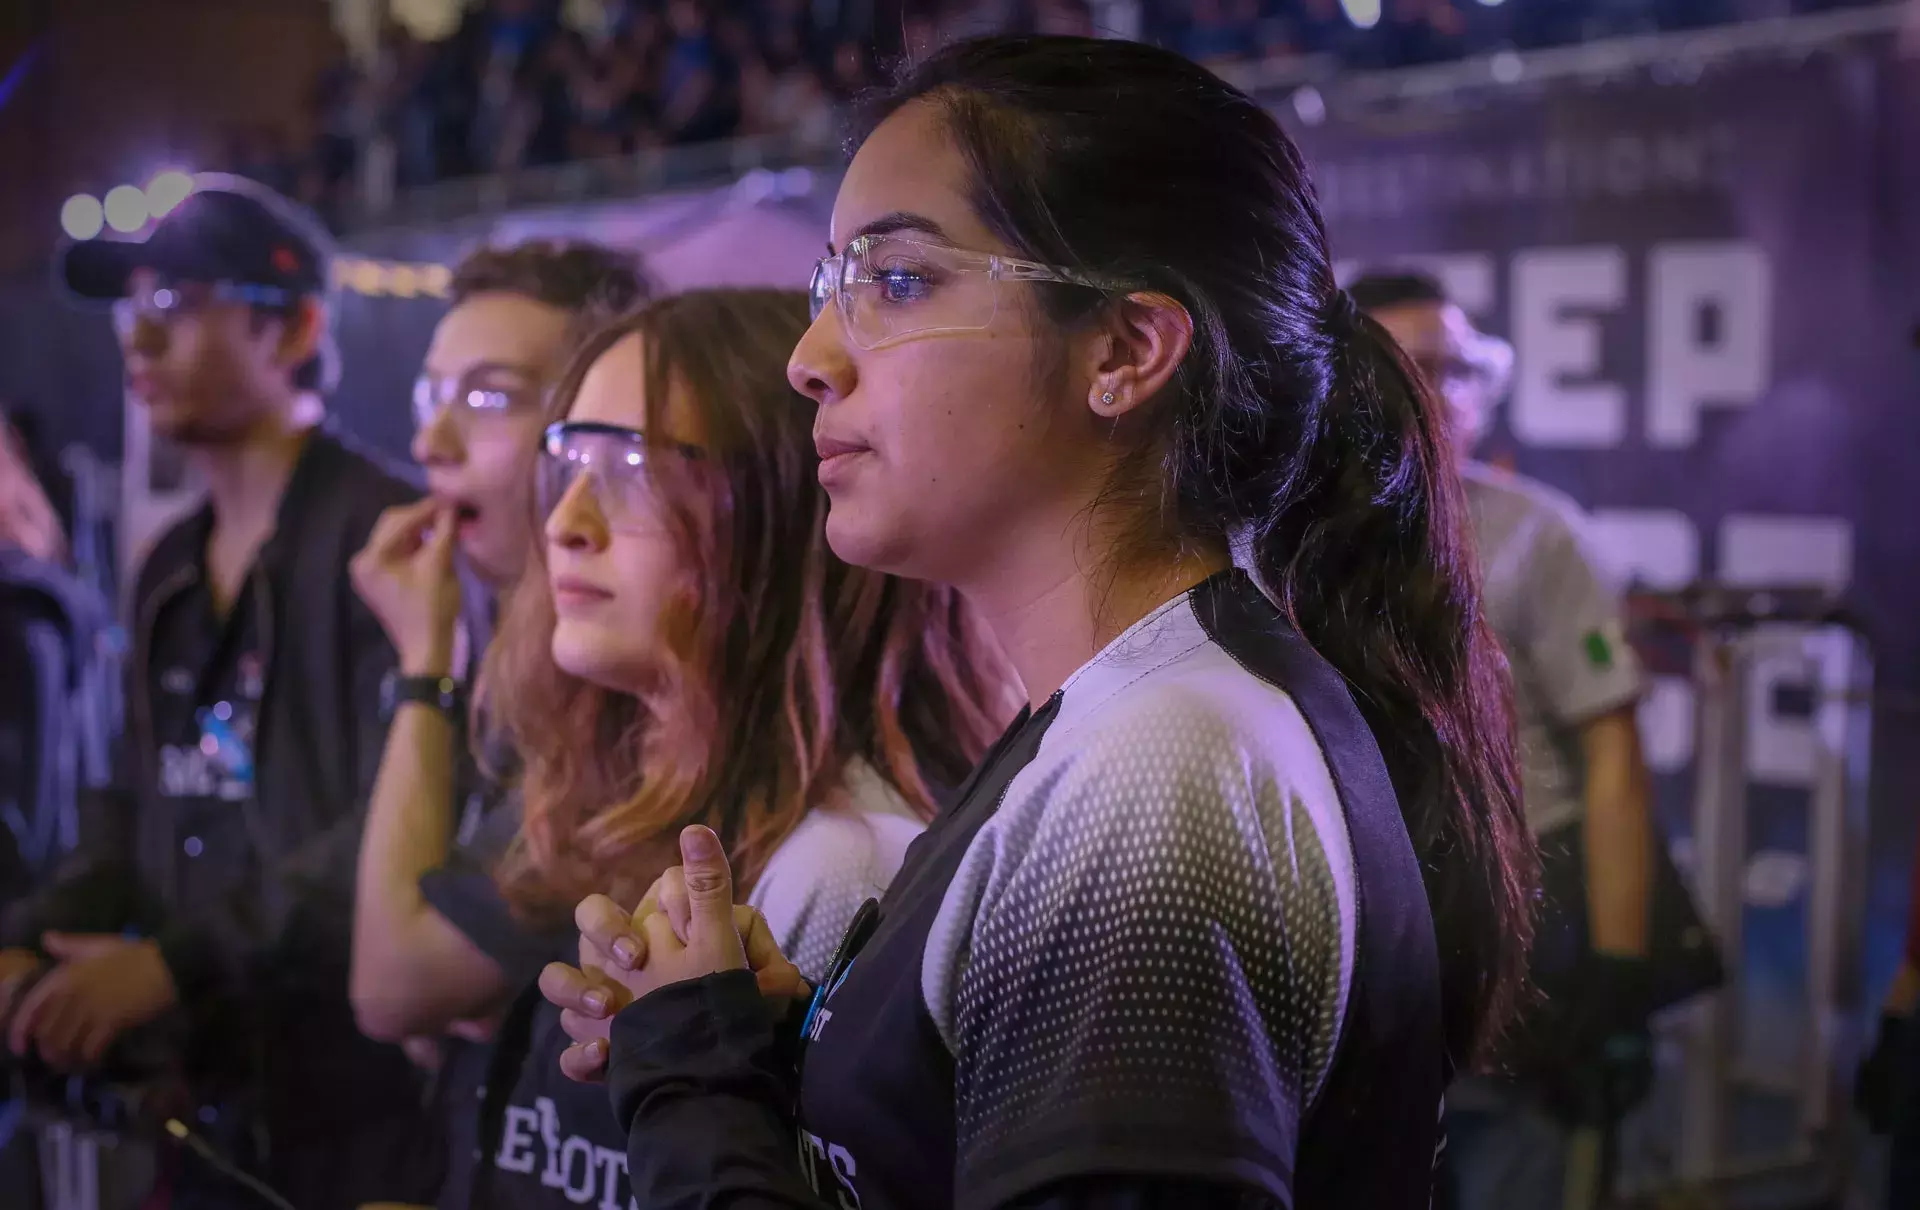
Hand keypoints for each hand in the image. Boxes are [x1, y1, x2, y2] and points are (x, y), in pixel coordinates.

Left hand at [9, 933, 177, 1070]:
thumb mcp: (99, 946)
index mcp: (67, 975)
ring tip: (73, 1061)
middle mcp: (75, 993)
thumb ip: (70, 945)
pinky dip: (89, 1058)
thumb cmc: (134, 955)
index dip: (20, 1032)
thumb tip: (47, 938)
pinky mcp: (113, 1021)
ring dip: (67, 1058)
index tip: (21, 1047)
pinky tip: (94, 1058)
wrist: (168, 964)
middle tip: (56, 1057)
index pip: (32, 1009)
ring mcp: (93, 1008)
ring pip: (66, 1045)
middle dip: (48, 1050)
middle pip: (47, 1033)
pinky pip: (91, 1049)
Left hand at [350, 498, 460, 675]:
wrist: (426, 648)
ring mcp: (366, 571)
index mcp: (371, 558)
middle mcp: (361, 560)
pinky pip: (395, 552)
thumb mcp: (440, 565)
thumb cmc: (432, 608)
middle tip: (449, 511)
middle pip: (393, 526)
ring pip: (395, 538)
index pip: (400, 520)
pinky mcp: (376, 579)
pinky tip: (433, 542)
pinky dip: (414, 545)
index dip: (427, 507)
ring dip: (419, 530)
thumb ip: (443, 530)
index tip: (451, 499)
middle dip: (422, 517)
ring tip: (444, 525)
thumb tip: (451, 504)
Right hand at [539, 826, 807, 1081]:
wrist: (727, 1053)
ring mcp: (598, 1007)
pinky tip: (604, 1057)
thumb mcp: (720, 935)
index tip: (650, 945)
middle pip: (577, 942)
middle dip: (596, 948)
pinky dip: (581, 1057)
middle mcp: (607, 966)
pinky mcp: (600, 1051)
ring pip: (561, 990)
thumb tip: (696, 830)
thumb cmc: (719, 983)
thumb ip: (708, 885)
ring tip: (607, 1011)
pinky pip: (572, 1054)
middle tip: (631, 965)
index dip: (613, 926)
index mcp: (630, 935)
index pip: (601, 912)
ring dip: (576, 996)